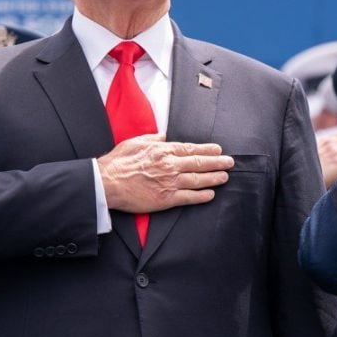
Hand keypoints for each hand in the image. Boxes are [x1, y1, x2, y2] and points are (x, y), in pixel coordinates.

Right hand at [97, 134, 233, 212]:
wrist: (107, 183)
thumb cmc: (118, 163)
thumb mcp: (137, 142)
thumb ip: (154, 139)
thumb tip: (167, 137)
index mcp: (163, 150)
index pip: (191, 149)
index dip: (207, 150)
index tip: (218, 150)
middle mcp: (170, 165)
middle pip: (199, 163)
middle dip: (217, 162)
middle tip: (229, 162)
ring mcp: (169, 183)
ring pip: (198, 179)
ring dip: (214, 178)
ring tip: (224, 177)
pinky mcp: (166, 199)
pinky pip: (189, 197)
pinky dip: (202, 196)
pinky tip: (210, 194)